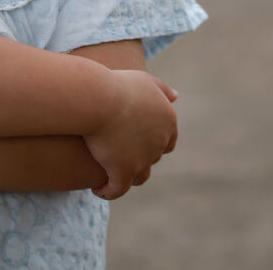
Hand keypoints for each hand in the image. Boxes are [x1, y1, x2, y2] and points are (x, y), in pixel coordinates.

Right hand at [82, 70, 177, 199]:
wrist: (97, 98)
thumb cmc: (116, 85)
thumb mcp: (143, 80)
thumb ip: (161, 88)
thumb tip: (175, 97)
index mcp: (168, 120)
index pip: (166, 141)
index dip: (151, 142)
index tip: (133, 140)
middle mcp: (160, 142)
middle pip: (152, 157)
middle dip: (138, 157)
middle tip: (117, 154)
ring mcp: (144, 159)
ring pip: (139, 176)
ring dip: (126, 177)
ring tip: (108, 175)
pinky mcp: (124, 171)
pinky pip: (117, 189)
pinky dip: (108, 191)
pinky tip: (97, 189)